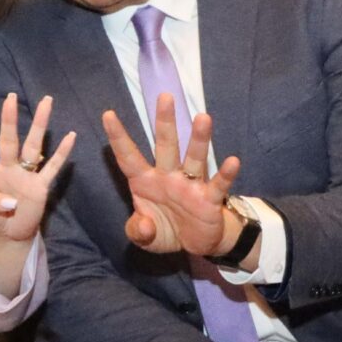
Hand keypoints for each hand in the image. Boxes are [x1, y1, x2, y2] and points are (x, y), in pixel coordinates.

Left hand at [0, 93, 76, 245]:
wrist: (11, 233)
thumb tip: (11, 200)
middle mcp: (8, 168)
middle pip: (9, 141)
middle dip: (9, 120)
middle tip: (11, 97)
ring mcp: (26, 175)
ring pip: (34, 146)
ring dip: (39, 125)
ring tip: (46, 101)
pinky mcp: (41, 186)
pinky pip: (52, 167)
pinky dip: (62, 153)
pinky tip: (71, 136)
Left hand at [102, 95, 241, 257]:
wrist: (193, 244)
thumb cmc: (164, 229)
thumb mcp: (144, 236)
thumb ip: (138, 231)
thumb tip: (143, 226)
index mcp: (145, 181)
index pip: (128, 156)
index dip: (118, 137)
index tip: (108, 114)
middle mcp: (168, 176)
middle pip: (166, 145)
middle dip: (164, 122)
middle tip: (165, 97)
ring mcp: (190, 185)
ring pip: (193, 157)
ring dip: (198, 139)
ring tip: (202, 117)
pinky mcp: (209, 199)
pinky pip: (218, 185)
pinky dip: (226, 174)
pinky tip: (233, 161)